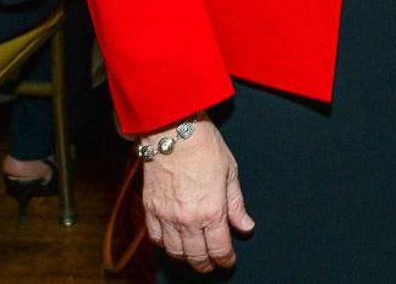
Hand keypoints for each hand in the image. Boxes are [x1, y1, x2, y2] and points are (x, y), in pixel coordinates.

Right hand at [141, 119, 254, 272]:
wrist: (173, 130)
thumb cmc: (204, 145)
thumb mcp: (230, 171)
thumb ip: (236, 203)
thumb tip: (246, 225)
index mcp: (212, 211)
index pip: (219, 249)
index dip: (225, 259)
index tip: (228, 261)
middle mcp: (188, 220)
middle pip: (197, 256)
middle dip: (206, 264)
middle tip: (212, 264)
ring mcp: (166, 216)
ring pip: (175, 252)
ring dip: (186, 258)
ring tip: (194, 256)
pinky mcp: (150, 209)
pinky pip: (156, 238)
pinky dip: (165, 245)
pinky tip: (172, 243)